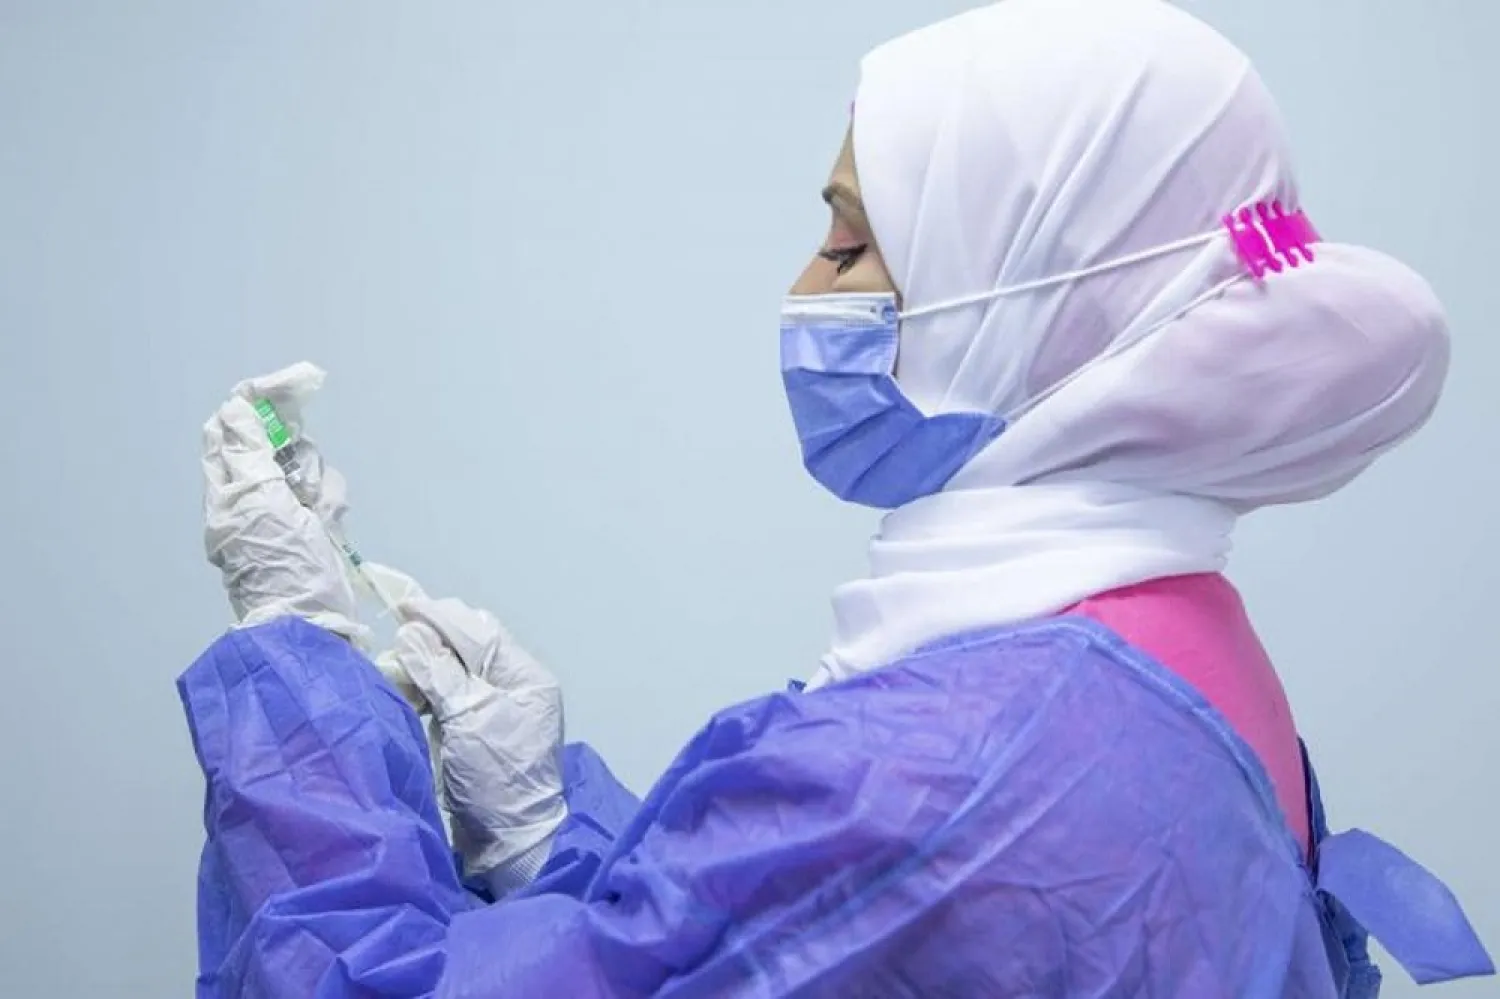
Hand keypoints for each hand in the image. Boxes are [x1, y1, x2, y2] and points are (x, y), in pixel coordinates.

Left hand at [202, 362, 366, 645]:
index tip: (296, 388)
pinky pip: (323, 495)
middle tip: (308, 488)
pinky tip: (331, 527)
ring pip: (305, 468)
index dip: (259, 402)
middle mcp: (247, 497)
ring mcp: (279, 512)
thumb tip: (235, 410)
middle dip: (300, 455)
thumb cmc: (287, 570)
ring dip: (321, 484)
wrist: (313, 628)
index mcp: (227, 491)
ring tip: (321, 517)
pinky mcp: (306, 526)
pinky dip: (331, 504)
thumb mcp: (264, 505)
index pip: (232, 427)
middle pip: (274, 445)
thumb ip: (248, 455)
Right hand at [369, 564, 567, 895]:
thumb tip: (412, 633)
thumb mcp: (468, 720)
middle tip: (396, 637)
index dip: (439, 616)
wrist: (509, 841)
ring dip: (428, 661)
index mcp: (526, 678)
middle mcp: (516, 686)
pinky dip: (430, 686)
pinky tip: (409, 687)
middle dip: (433, 635)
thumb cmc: (496, 779)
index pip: (479, 633)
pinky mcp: (480, 727)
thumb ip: (441, 674)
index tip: (401, 605)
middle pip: (471, 644)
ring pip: (459, 665)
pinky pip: (453, 691)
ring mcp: (500, 707)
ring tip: (398, 666)